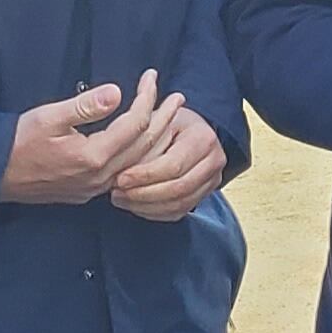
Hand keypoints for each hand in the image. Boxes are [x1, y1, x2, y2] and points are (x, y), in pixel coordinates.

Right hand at [4, 77, 169, 204]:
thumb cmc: (17, 142)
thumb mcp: (48, 117)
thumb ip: (84, 106)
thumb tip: (117, 92)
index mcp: (93, 156)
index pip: (134, 124)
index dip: (147, 97)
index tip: (152, 76)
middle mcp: (100, 177)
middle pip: (144, 146)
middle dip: (163, 119)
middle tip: (179, 98)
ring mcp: (95, 188)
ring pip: (138, 164)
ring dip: (156, 139)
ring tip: (170, 120)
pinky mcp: (87, 192)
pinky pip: (126, 174)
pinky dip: (141, 156)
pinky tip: (144, 146)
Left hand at [109, 98, 230, 221]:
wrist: (191, 128)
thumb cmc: (169, 121)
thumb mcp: (157, 119)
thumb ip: (144, 142)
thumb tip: (121, 167)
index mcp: (203, 138)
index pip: (173, 165)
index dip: (145, 175)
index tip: (120, 179)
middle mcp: (214, 161)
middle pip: (178, 188)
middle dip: (143, 194)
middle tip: (116, 193)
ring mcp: (212, 181)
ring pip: (179, 204)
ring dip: (146, 206)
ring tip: (121, 199)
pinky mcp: (204, 195)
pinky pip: (179, 212)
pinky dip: (154, 212)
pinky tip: (135, 206)